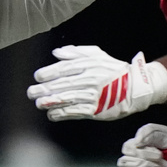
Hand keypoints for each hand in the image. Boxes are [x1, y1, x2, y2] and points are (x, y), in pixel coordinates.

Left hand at [27, 45, 166, 120]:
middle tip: (31, 92)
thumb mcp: (96, 54)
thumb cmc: (112, 69)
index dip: (49, 73)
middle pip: (63, 84)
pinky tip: (52, 114)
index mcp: (88, 65)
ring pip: (68, 99)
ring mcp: (93, 96)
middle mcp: (89, 80)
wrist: (134, 87)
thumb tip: (56, 53)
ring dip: (51, 102)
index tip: (38, 76)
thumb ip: (75, 52)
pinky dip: (63, 114)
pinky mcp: (97, 110)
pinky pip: (76, 112)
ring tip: (38, 103)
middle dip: (45, 89)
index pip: (65, 69)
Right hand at [118, 123, 166, 166]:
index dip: (141, 151)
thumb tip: (136, 141)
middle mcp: (132, 163)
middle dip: (143, 161)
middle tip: (161, 161)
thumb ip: (150, 131)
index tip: (160, 153)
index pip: (127, 149)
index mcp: (135, 148)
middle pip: (124, 163)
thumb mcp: (166, 134)